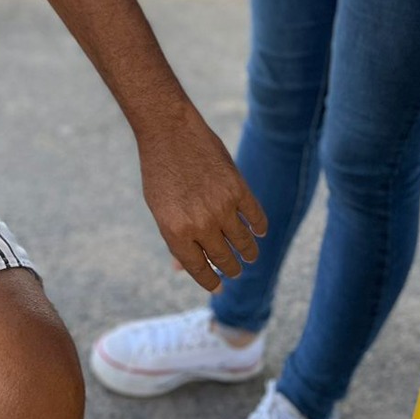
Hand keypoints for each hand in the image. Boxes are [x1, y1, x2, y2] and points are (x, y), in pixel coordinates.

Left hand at [136, 104, 266, 292]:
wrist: (169, 131)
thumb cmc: (160, 171)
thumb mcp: (159, 208)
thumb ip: (175, 238)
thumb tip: (183, 269)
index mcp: (176, 232)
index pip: (200, 270)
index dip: (211, 283)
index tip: (218, 287)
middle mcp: (201, 224)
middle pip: (225, 260)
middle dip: (231, 269)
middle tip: (234, 269)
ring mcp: (222, 207)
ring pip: (245, 244)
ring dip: (248, 253)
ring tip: (248, 255)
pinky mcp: (239, 189)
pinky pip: (257, 219)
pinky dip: (259, 228)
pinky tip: (258, 231)